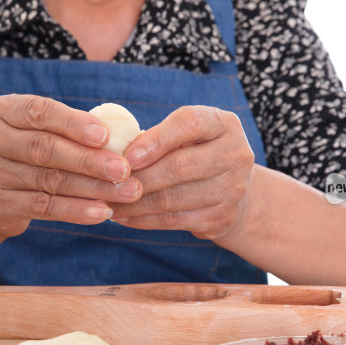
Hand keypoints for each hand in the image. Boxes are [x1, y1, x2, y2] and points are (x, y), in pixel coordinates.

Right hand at [0, 94, 142, 237]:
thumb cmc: (26, 154)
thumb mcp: (36, 132)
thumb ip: (66, 129)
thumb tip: (118, 139)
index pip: (38, 112)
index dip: (74, 123)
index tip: (106, 136)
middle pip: (45, 149)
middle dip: (89, 160)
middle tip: (124, 170)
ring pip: (49, 180)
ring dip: (92, 188)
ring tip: (124, 192)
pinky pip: (43, 207)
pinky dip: (76, 210)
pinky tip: (101, 212)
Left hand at [110, 106, 254, 239]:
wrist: (236, 194)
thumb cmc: (198, 155)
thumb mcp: (189, 136)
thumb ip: (160, 137)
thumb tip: (115, 152)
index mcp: (225, 125)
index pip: (190, 124)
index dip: (156, 139)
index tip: (127, 156)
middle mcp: (235, 154)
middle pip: (181, 166)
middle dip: (140, 176)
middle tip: (110, 183)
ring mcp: (232, 189)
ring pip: (173, 198)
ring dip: (135, 203)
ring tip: (109, 202)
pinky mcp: (223, 217)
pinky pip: (174, 220)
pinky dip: (144, 220)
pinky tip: (124, 217)